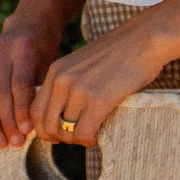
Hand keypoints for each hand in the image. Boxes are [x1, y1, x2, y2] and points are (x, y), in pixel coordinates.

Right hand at [0, 16, 60, 148]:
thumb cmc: (42, 53)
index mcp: (22, 49)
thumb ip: (39, 90)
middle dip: (7, 121)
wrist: (29, 27)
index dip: (22, 110)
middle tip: (15, 143)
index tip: (27, 131)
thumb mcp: (48, 65)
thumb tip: (32, 127)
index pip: (19, 84)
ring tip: (0, 142)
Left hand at [28, 17, 165, 146]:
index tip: (59, 133)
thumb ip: (69, 82)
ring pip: (64, 132)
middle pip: (45, 125)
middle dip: (59, 138)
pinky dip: (89, 140)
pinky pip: (83, 133)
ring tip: (90, 134)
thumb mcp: (82, 63)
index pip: (35, 110)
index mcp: (56, 71)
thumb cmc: (119, 52)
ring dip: (76, 140)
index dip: (44, 128)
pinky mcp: (98, 99)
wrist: (144, 39)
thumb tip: (63, 111)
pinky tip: (99, 134)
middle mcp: (62, 80)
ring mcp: (79, 90)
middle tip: (76, 137)